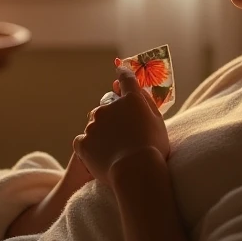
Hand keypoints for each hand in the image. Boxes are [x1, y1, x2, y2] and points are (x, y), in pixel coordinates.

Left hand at [73, 67, 169, 183]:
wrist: (136, 172)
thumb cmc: (153, 148)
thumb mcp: (158, 122)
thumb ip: (147, 102)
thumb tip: (138, 90)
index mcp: (130, 100)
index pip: (125, 79)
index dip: (123, 73)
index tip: (119, 69)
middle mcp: (109, 107)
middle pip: (107, 107)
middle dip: (113, 118)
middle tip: (123, 137)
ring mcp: (93, 124)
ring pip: (95, 125)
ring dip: (102, 134)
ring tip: (114, 153)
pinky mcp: (83, 142)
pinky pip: (83, 141)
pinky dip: (89, 148)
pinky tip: (100, 157)